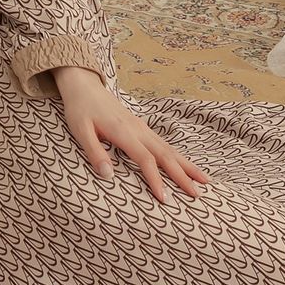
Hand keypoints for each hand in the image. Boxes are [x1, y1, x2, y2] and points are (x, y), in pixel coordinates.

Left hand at [54, 66, 212, 202]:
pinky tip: (184, 165)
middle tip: (197, 194)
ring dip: (187, 165)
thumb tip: (108, 176)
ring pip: (169, 148)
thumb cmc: (80, 109)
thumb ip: (94, 152)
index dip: (156, 180)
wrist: (85, 86)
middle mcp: (138, 129)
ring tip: (204, 181)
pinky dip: (178, 156)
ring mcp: (142, 127)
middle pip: (165, 154)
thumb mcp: (80, 131)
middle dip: (182, 175)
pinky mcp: (141, 127)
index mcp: (123, 131)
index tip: (165, 199)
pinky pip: (164, 144)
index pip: (145, 159)